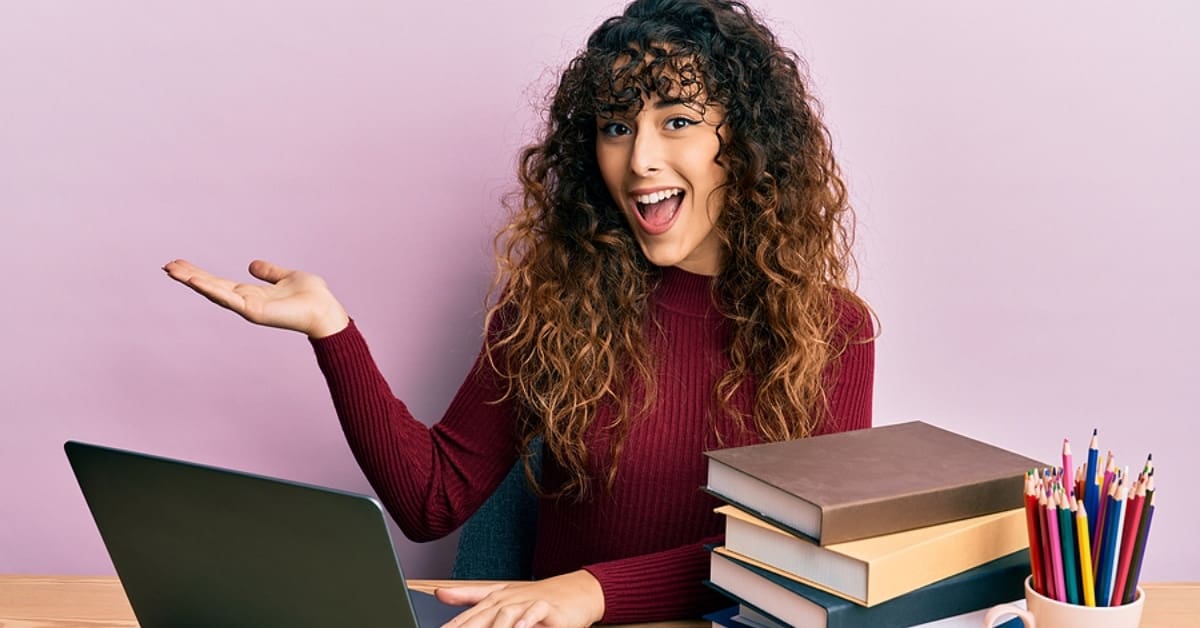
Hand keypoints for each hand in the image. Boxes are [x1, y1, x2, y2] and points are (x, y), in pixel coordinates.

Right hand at [162, 258, 349, 337]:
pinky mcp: (253, 312)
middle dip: (189, 277)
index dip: (199, 274)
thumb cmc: (312, 296)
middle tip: (166, 266)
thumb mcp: (286, 277)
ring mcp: (247, 308)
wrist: (326, 310)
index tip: (180, 264)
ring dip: (193, 281)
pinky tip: (195, 281)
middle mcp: (245, 302)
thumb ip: (269, 272)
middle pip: (211, 287)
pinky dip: (211, 290)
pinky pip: (228, 299)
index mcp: (251, 294)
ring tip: (172, 271)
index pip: (218, 282)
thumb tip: (252, 264)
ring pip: (214, 292)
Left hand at [435, 570, 604, 627]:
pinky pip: (534, 612)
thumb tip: (438, 592)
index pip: (466, 619)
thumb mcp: (501, 596)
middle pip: (481, 616)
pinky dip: (526, 620)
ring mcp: (526, 601)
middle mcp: (506, 600)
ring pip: (505, 614)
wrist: (574, 591)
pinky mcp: (547, 607)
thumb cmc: (536, 597)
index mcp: (493, 600)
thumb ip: (468, 596)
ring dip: (495, 627)